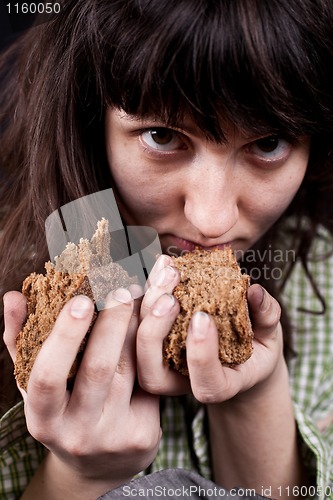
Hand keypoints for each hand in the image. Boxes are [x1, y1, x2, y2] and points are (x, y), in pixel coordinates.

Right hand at [3, 287, 160, 493]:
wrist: (98, 464)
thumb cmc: (63, 410)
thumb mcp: (37, 384)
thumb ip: (21, 341)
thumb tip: (13, 296)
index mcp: (42, 418)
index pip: (48, 377)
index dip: (65, 337)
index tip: (81, 299)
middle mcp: (76, 432)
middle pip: (98, 370)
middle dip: (112, 323)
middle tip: (122, 287)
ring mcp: (112, 436)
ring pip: (129, 371)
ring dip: (137, 328)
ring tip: (142, 296)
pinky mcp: (142, 434)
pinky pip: (149, 382)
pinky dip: (152, 348)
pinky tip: (157, 321)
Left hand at [137, 255, 283, 402]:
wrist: (239, 355)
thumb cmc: (257, 348)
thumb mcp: (270, 336)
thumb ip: (267, 317)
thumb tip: (256, 292)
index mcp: (219, 386)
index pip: (206, 385)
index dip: (200, 356)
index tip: (203, 318)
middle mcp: (183, 382)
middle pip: (152, 372)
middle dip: (156, 331)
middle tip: (171, 297)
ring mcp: (163, 364)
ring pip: (137, 347)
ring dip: (146, 306)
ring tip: (168, 271)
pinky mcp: (154, 341)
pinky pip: (139, 320)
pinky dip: (148, 290)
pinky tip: (163, 264)